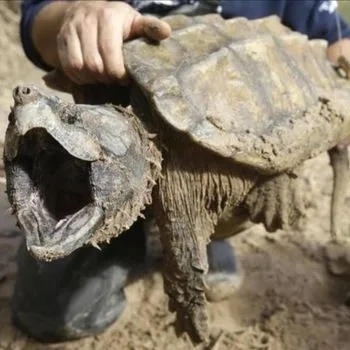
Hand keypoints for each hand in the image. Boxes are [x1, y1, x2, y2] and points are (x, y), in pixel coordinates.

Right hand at [56, 1, 170, 84]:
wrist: (86, 9)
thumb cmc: (118, 22)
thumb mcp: (135, 22)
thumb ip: (149, 28)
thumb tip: (167, 32)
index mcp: (109, 16)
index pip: (109, 51)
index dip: (117, 72)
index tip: (124, 79)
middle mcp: (87, 20)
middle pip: (94, 64)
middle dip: (106, 78)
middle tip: (114, 80)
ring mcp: (71, 29)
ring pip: (79, 67)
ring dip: (92, 80)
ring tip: (103, 79)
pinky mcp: (61, 39)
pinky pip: (68, 67)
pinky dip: (79, 77)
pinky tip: (90, 77)